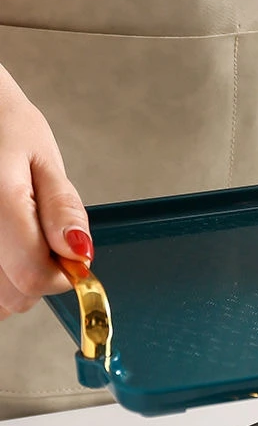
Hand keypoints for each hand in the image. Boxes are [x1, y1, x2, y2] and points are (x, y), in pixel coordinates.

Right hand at [0, 68, 91, 318]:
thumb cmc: (3, 127)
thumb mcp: (43, 159)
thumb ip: (62, 209)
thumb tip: (81, 254)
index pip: (34, 279)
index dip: (64, 273)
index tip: (70, 251)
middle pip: (11, 298)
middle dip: (37, 277)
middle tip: (39, 235)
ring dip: (11, 280)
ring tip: (15, 235)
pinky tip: (3, 244)